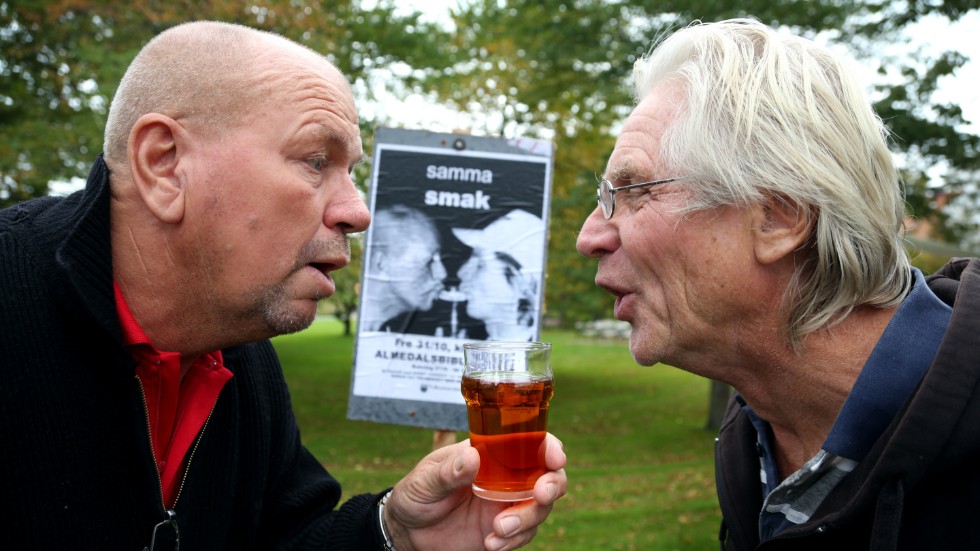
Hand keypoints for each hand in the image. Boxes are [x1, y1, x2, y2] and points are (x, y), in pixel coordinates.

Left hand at [384, 434, 566, 550]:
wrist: (407, 532)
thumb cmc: (415, 494)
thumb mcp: (425, 480)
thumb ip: (448, 472)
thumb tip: (472, 457)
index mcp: (491, 454)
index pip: (530, 443)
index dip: (550, 447)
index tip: (555, 458)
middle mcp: (506, 477)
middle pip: (549, 476)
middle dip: (553, 485)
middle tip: (540, 496)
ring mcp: (507, 505)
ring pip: (540, 508)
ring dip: (527, 519)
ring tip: (497, 530)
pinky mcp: (503, 531)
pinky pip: (524, 535)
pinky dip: (514, 540)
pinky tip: (491, 544)